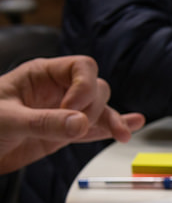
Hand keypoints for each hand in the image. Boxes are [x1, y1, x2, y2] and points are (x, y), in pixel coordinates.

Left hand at [0, 56, 144, 173]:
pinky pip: (95, 128)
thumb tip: (80, 123)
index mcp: (42, 75)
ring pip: (100, 109)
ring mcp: (64, 112)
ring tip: (120, 134)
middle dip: (94, 107)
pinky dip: (112, 128)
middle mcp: (58, 91)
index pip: (81, 68)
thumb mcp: (7, 120)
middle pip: (96, 88)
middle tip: (78, 125)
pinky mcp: (67, 133)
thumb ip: (44, 121)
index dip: (84, 86)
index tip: (74, 109)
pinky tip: (130, 127)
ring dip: (112, 120)